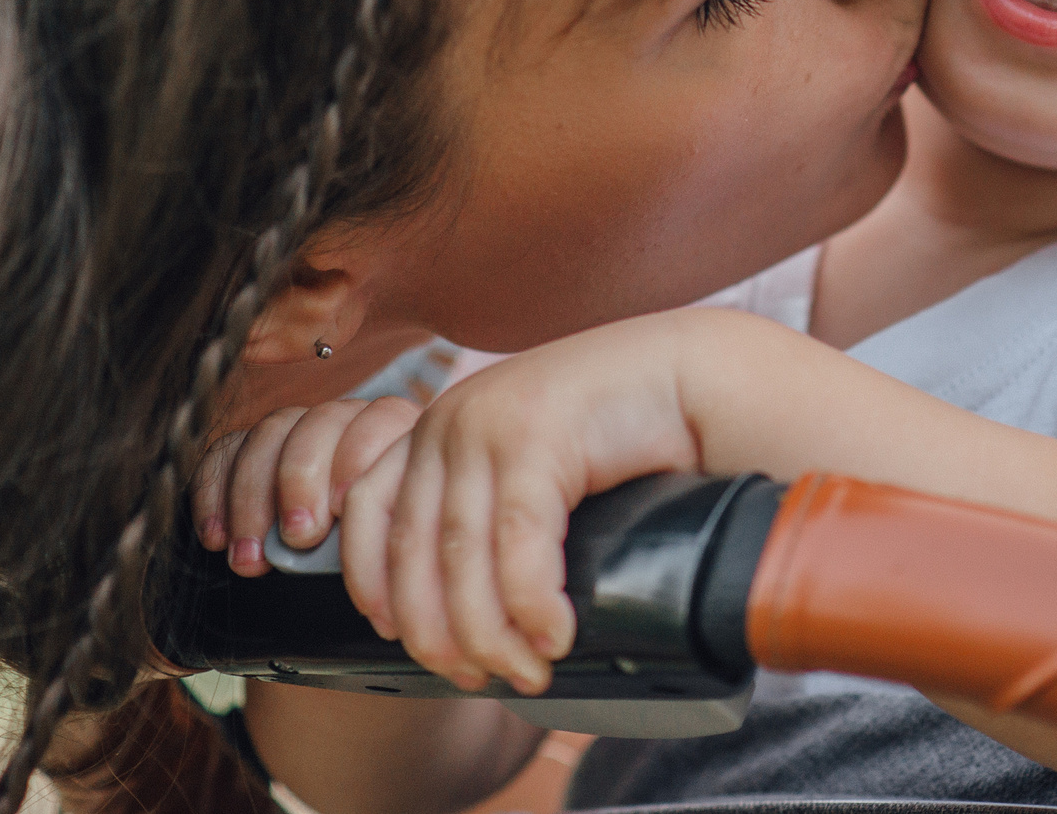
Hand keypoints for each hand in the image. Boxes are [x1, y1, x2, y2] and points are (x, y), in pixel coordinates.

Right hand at [193, 395, 420, 576]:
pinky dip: (215, 495)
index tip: (341, 508)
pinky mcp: (245, 450)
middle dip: (301, 479)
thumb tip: (357, 530)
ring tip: (250, 556)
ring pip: (270, 434)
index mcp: (394, 437)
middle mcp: (347, 423)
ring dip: (253, 498)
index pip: (380, 419)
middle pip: (319, 422)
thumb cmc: (370, 565)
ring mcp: (294, 432)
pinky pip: (224, 453)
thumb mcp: (385, 547)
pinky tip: (216, 538)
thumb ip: (378, 526)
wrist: (330, 590)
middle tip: (297, 535)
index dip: (358, 458)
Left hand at [338, 312, 717, 694]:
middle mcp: (450, 421)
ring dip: (491, 635)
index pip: (367, 510)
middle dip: (438, 634)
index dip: (370, 582)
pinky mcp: (538, 437)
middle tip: (476, 680)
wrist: (689, 376)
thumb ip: (487, 510)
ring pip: (463, 561)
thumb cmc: (618, 432)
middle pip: (411, 552)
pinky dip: (532, 605)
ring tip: (527, 673)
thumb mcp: (529, 466)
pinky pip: (518, 546)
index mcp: (439, 427)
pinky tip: (555, 637)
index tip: (393, 637)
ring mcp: (489, 426)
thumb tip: (462, 610)